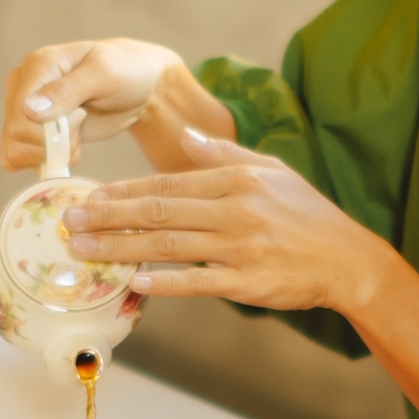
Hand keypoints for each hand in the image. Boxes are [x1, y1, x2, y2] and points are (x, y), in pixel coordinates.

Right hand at [1, 39, 183, 170]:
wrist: (139, 87)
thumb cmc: (125, 71)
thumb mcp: (104, 74)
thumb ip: (68, 90)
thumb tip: (30, 110)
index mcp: (36, 66)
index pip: (20, 112)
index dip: (48, 129)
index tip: (80, 116)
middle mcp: (23, 88)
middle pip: (17, 135)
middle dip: (54, 141)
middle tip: (81, 122)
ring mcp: (25, 112)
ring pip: (15, 151)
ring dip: (51, 154)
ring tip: (77, 136)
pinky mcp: (34, 133)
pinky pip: (21, 159)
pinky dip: (46, 162)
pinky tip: (69, 148)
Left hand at [61, 128, 389, 314]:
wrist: (348, 258)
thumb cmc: (307, 213)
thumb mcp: (271, 169)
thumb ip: (224, 153)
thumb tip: (187, 135)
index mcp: (236, 180)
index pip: (167, 183)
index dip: (124, 190)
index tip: (89, 195)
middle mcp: (235, 211)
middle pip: (159, 212)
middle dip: (109, 216)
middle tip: (71, 222)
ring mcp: (241, 248)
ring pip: (169, 246)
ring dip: (122, 248)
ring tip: (86, 251)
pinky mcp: (248, 283)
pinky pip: (198, 283)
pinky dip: (166, 282)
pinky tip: (135, 281)